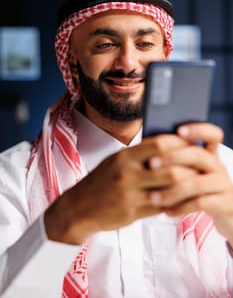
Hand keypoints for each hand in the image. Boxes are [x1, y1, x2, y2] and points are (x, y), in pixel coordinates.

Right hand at [44, 133, 188, 244]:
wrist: (78, 207)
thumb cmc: (99, 182)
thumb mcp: (114, 161)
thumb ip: (138, 155)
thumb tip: (167, 148)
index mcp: (123, 157)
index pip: (159, 144)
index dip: (179, 144)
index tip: (189, 146)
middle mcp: (127, 174)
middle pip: (169, 168)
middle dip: (187, 169)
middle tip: (196, 169)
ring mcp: (129, 194)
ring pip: (169, 190)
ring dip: (183, 188)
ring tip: (189, 185)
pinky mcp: (132, 212)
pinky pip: (160, 207)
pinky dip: (171, 203)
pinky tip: (174, 200)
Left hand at [149, 122, 232, 244]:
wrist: (224, 213)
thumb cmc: (199, 189)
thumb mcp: (191, 172)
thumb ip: (176, 160)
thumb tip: (147, 147)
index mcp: (209, 154)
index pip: (212, 134)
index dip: (198, 130)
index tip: (179, 131)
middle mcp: (218, 166)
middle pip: (199, 155)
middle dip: (173, 157)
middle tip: (151, 164)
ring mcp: (223, 185)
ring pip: (197, 183)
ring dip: (172, 190)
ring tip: (153, 197)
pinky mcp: (225, 204)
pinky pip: (200, 203)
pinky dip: (180, 207)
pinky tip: (166, 211)